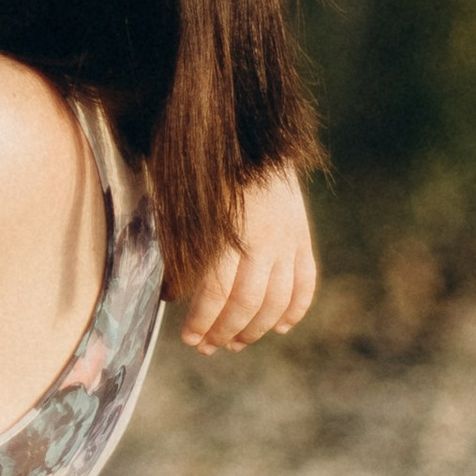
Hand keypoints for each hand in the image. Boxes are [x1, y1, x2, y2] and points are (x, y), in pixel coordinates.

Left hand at [176, 164, 318, 351]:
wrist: (247, 128)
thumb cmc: (202, 164)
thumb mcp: (183, 199)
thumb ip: (179, 245)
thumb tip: (169, 293)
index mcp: (227, 229)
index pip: (216, 291)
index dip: (202, 320)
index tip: (189, 338)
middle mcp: (262, 237)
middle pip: (248, 302)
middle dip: (226, 330)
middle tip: (208, 347)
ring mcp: (287, 236)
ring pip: (277, 299)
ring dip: (257, 327)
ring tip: (237, 342)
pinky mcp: (301, 233)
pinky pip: (305, 281)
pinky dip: (296, 308)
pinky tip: (281, 326)